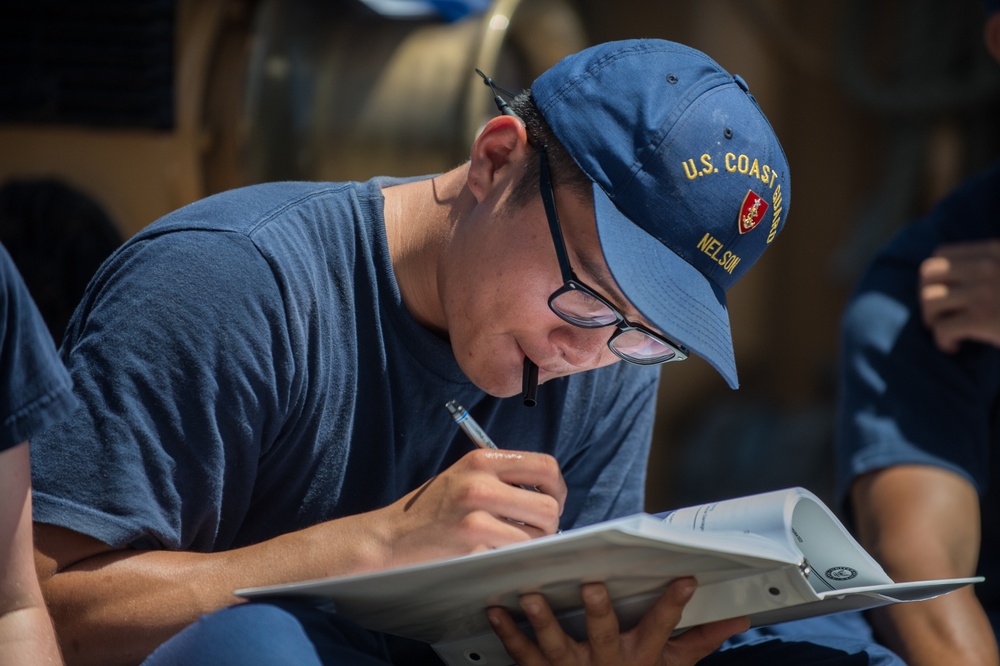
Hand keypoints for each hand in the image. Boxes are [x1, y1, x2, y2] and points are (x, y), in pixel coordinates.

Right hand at [373, 448, 566, 568]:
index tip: (552, 501)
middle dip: (551, 522)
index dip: (558, 488)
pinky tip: (496, 553)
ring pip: (537, 533)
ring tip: (515, 542)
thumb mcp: (464, 476)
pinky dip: (514, 556)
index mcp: (481, 459)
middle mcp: (480, 482)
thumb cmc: (432, 509)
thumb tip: (550, 494)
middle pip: (549, 504)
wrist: (390, 537)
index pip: (545, 465)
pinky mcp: (472, 544)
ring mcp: (475, 515)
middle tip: (537, 530)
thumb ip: (503, 477)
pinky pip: (515, 552)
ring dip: (534, 543)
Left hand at [486, 578, 749, 665]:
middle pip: (603, 635)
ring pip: (557, 645)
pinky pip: (522, 653)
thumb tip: (739, 616)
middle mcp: (606, 662)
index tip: (685, 579)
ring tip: (530, 597)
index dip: (673, 605)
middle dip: (598, 612)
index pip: (661, 627)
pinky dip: (507, 632)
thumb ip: (701, 639)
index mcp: (639, 655)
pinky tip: (494, 610)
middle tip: (592, 587)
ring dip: (543, 621)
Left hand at [919, 239, 999, 351]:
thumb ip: (991, 267)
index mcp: (995, 251)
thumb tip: (961, 280)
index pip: (941, 254)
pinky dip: (942, 341)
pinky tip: (955, 347)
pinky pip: (941, 327)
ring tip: (945, 329)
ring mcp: (984, 292)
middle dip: (926, 294)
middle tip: (940, 313)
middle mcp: (986, 267)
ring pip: (929, 299)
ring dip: (931, 318)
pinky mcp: (983, 319)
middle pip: (928, 273)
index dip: (936, 276)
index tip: (946, 293)